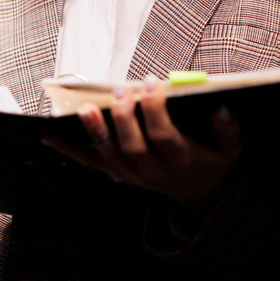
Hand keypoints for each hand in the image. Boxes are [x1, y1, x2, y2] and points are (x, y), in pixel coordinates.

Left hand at [44, 75, 241, 214]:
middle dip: (124, 118)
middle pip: (133, 147)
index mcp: (182, 160)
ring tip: (83, 108)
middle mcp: (155, 171)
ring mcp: (135, 175)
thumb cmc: (214, 164)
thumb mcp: (231, 151)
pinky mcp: (121, 175)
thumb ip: (228, 130)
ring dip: (95, 132)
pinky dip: (69, 151)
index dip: (155, 110)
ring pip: (111, 156)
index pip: (164, 135)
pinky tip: (49, 136)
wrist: (201, 198)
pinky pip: (92, 164)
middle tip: (118, 89)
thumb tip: (220, 108)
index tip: (150, 83)